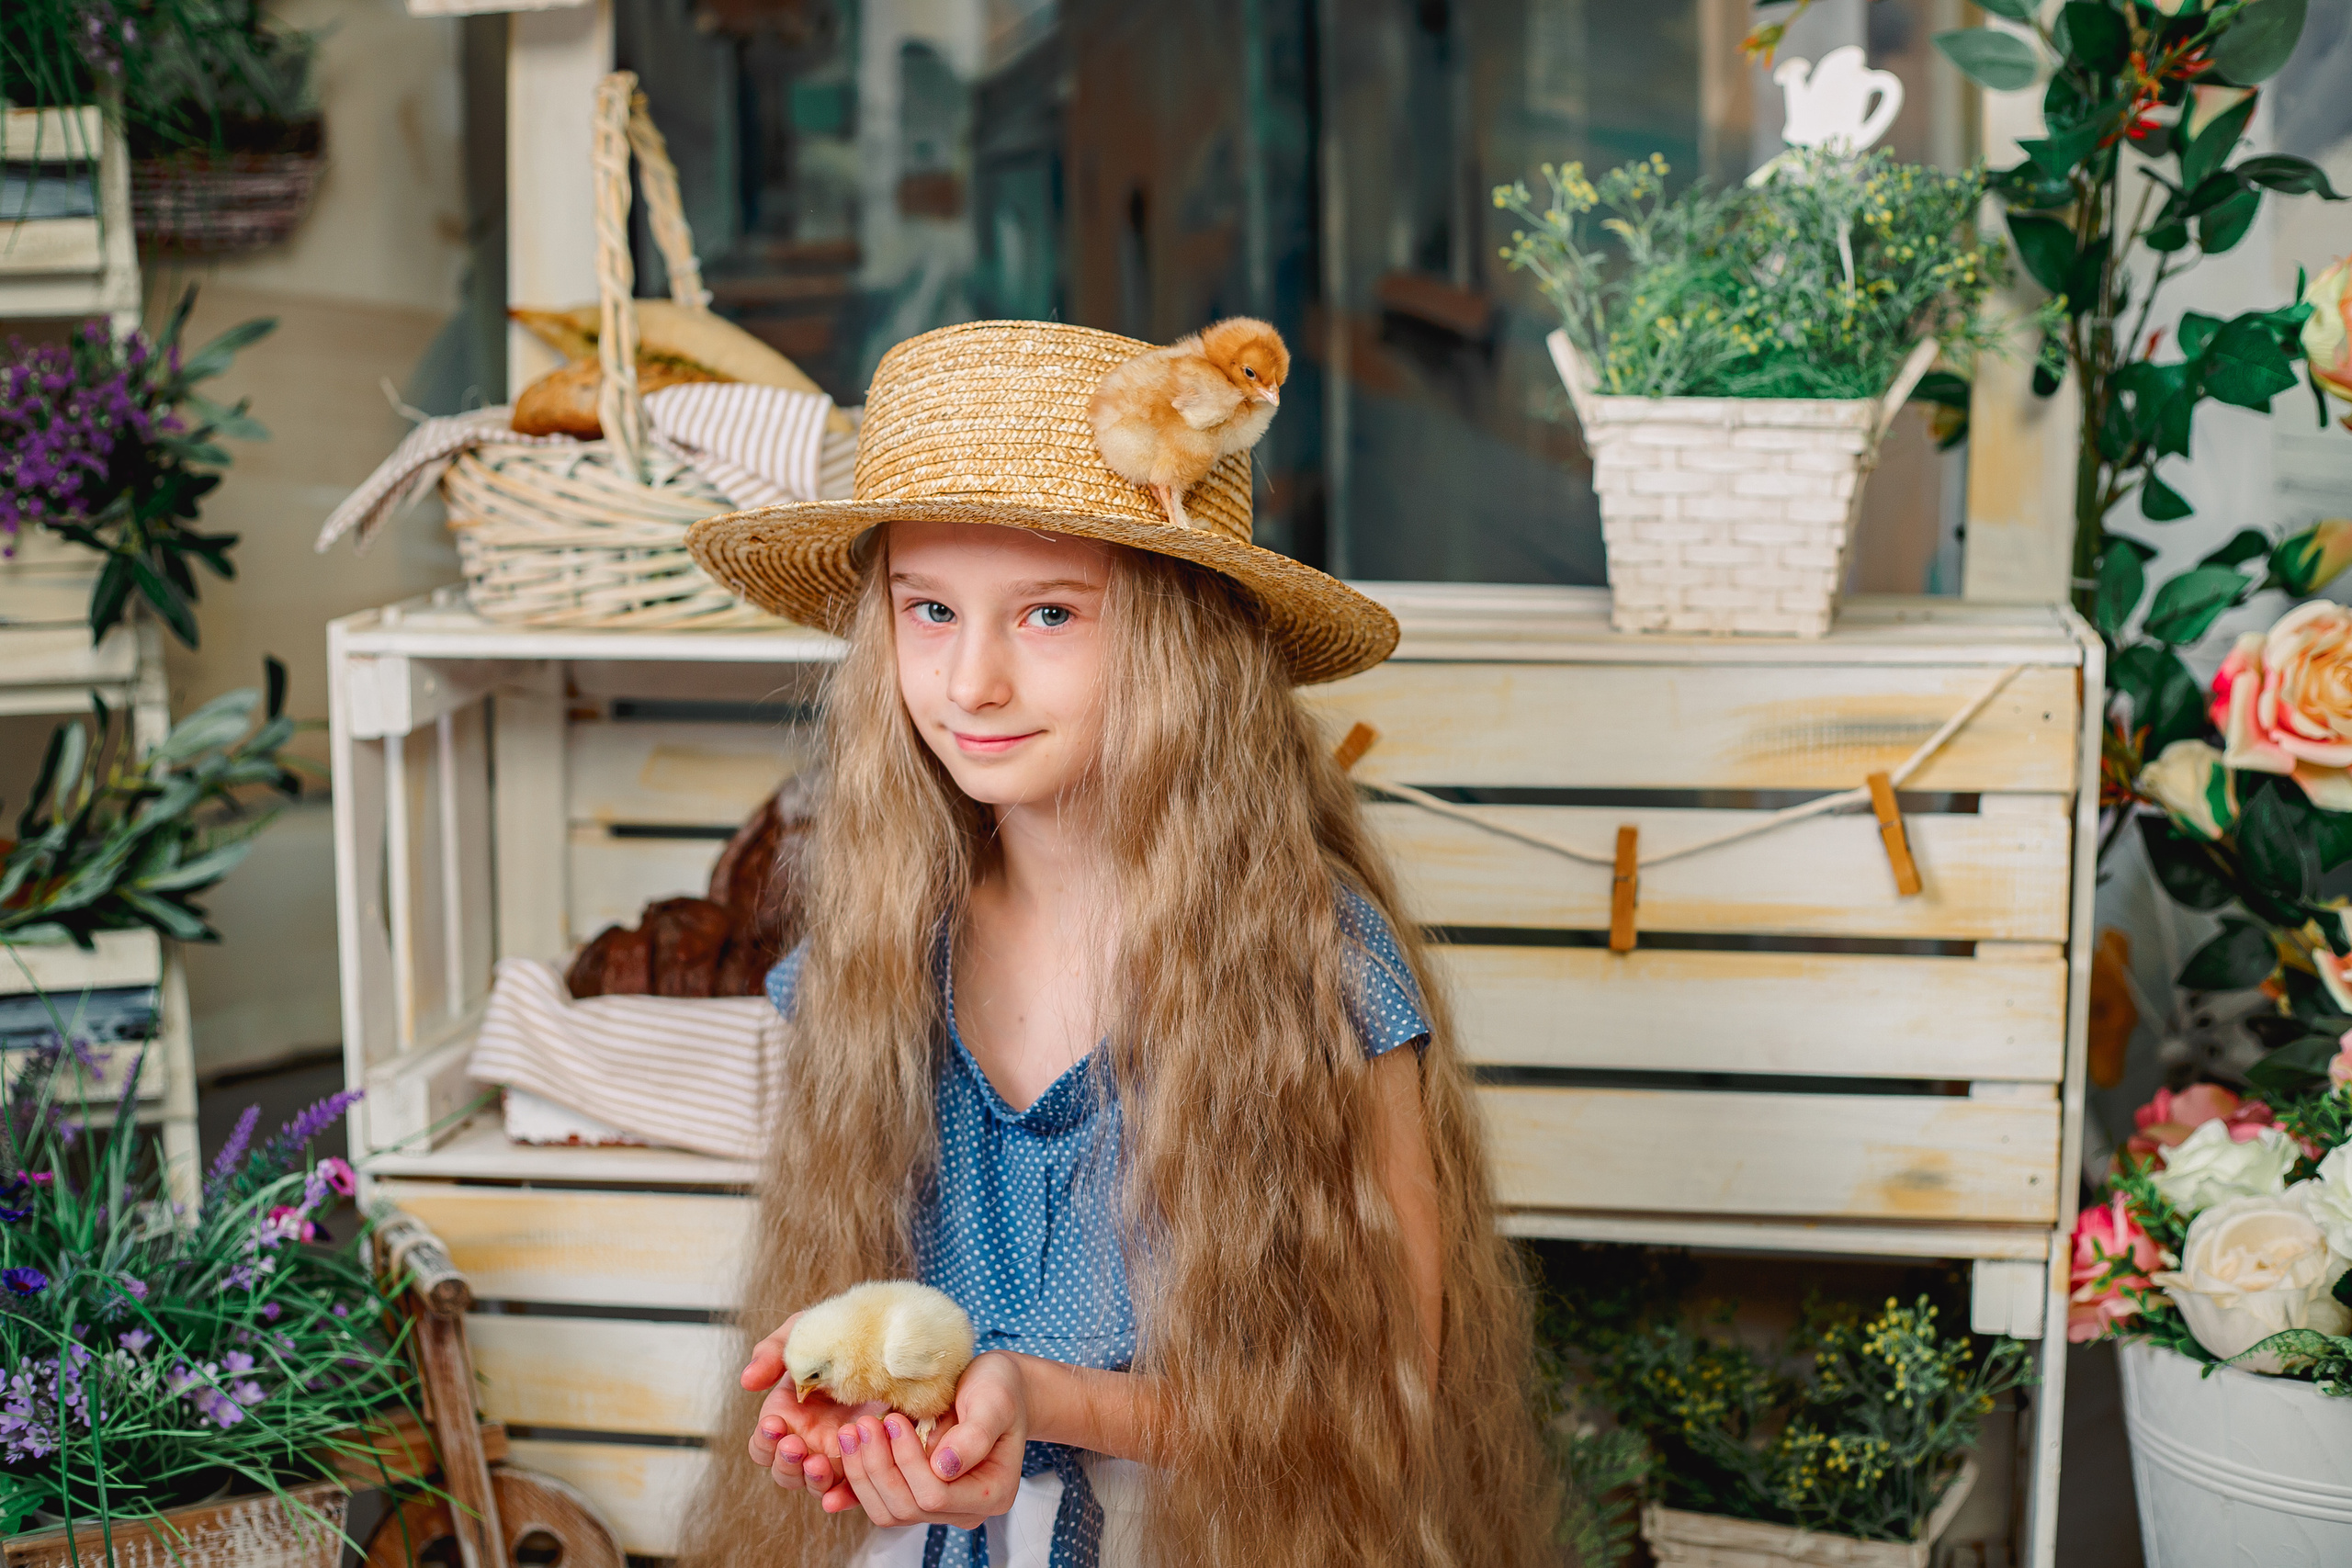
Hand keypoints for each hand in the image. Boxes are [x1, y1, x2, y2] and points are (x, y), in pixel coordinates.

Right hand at [742, 1313, 882, 1510]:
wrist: (890, 1336)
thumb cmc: (840, 1335)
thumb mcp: (804, 1334)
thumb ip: (773, 1353)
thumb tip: (747, 1380)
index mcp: (786, 1416)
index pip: (763, 1444)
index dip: (764, 1440)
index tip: (774, 1425)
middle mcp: (808, 1441)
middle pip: (784, 1471)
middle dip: (786, 1463)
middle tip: (796, 1445)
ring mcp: (837, 1454)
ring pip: (815, 1484)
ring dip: (812, 1479)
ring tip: (820, 1463)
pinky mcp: (866, 1460)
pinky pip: (852, 1490)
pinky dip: (842, 1498)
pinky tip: (838, 1498)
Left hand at [836, 1351, 1028, 1530]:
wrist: (997, 1388)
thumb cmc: (1000, 1390)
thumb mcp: (994, 1402)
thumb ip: (975, 1435)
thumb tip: (944, 1467)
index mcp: (992, 1493)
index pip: (937, 1495)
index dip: (907, 1462)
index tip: (894, 1420)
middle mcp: (965, 1509)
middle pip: (908, 1507)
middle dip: (879, 1467)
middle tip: (863, 1425)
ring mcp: (940, 1507)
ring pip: (889, 1511)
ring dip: (863, 1474)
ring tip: (851, 1433)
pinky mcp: (918, 1495)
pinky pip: (882, 1503)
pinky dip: (858, 1485)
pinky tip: (842, 1464)